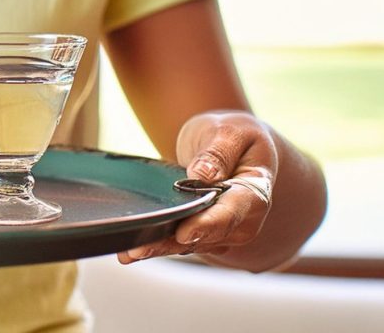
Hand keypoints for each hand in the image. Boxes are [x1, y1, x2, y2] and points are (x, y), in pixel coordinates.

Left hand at [118, 111, 277, 263]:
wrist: (228, 144)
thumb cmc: (232, 135)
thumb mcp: (229, 131)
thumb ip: (219, 152)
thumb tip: (203, 175)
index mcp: (254, 190)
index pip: (233, 213)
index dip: (208, 225)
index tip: (184, 232)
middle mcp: (242, 218)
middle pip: (208, 236)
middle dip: (174, 243)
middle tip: (140, 247)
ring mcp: (222, 229)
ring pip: (190, 244)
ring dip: (159, 248)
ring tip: (129, 251)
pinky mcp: (201, 231)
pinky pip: (179, 242)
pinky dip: (156, 245)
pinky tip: (129, 252)